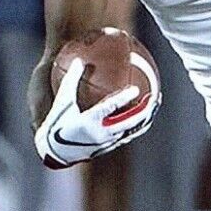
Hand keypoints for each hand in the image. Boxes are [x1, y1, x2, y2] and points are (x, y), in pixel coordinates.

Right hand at [34, 58, 158, 169]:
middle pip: (128, 123)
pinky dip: (138, 126)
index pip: (109, 109)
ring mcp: (106, 142)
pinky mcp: (109, 147)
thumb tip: (78, 60)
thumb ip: (71, 80)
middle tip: (154, 98)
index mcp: (88, 121)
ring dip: (144, 119)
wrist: (56, 150)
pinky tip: (145, 116)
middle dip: (144, 111)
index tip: (135, 90)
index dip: (122, 99)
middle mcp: (100, 133)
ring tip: (155, 106)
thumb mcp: (63, 101)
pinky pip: (127, 135)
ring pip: (131, 131)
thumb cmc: (57, 122)